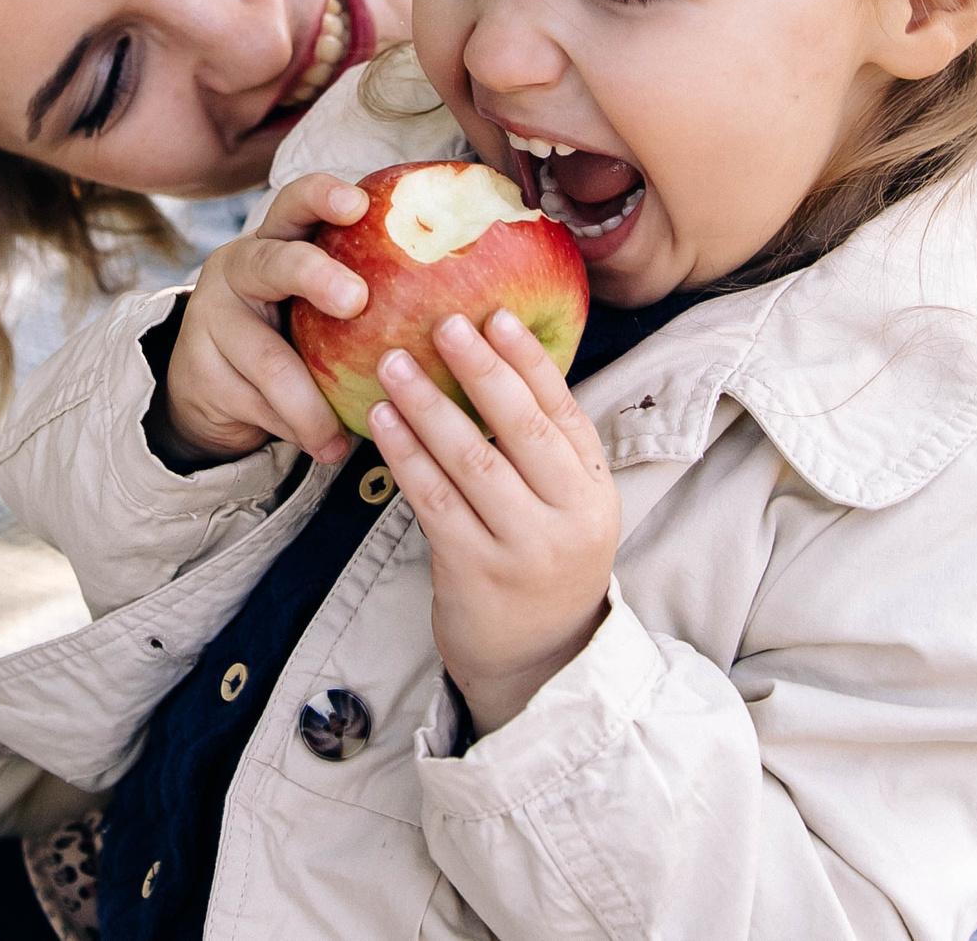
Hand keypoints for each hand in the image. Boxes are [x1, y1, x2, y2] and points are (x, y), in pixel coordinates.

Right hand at [151, 174, 370, 468]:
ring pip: (269, 359)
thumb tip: (480, 308)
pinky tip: (327, 448)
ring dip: (312, 403)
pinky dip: (298, 430)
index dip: (323, 196)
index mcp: (277, 242)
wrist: (209, 389)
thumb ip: (375, 296)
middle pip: (273, 263)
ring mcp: (213, 318)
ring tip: (343, 437)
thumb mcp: (321, 307)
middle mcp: (239, 269)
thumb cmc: (293, 337)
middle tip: (355, 299)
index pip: (296, 204)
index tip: (359, 204)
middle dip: (316, 276)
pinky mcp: (201, 370)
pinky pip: (258, 404)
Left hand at [371, 310, 618, 738]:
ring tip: (394, 362)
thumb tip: (495, 357)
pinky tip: (381, 421)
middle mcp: (569, 517)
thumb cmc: (539, 561)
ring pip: (472, 463)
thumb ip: (541, 448)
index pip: (563, 412)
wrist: (535, 661)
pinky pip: (434, 502)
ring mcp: (523, 548)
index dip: (529, 361)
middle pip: (523, 430)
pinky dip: (406, 456)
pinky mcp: (475, 573)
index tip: (496, 315)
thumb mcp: (564, 506)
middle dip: (482, 371)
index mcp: (594, 489)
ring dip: (429, 407)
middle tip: (444, 321)